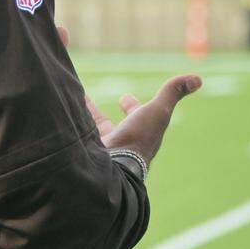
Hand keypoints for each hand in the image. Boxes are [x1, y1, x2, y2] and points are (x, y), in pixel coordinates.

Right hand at [57, 25, 201, 163]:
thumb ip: (172, 92)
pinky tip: (50, 110)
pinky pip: (69, 130)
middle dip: (96, 112)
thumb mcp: (157, 111)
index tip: (124, 97)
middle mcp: (115, 143)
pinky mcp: (76, 150)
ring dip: (76, 114)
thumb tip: (198, 78)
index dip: (131, 105)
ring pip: (84, 127)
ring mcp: (95, 150)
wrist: (109, 169)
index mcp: (134, 134)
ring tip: (62, 100)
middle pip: (105, 124)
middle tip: (84, 98)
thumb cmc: (137, 140)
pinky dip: (62, 118)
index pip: (133, 116)